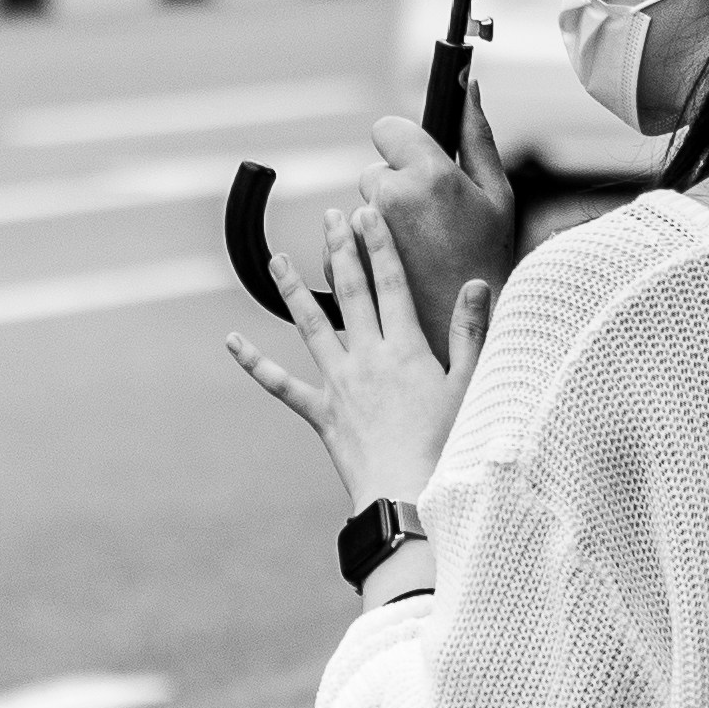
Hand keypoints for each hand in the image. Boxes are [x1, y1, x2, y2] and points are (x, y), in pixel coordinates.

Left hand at [224, 197, 491, 521]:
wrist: (408, 495)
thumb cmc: (448, 445)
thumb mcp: (469, 386)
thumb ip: (470, 332)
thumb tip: (476, 283)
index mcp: (405, 348)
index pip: (390, 282)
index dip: (378, 244)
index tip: (367, 212)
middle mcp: (367, 357)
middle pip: (349, 292)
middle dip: (339, 250)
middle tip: (330, 215)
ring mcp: (339, 384)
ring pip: (310, 325)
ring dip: (292, 289)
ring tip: (277, 258)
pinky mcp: (320, 413)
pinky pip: (280, 384)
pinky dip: (254, 363)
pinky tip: (232, 342)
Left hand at [360, 89, 516, 352]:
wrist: (466, 338)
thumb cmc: (490, 264)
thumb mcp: (498, 198)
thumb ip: (478, 137)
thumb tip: (467, 86)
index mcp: (428, 176)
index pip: (387, 130)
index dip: (403, 146)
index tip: (417, 163)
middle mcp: (388, 200)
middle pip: (375, 173)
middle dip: (396, 191)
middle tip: (430, 223)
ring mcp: (363, 238)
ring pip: (359, 214)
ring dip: (378, 228)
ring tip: (417, 257)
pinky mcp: (344, 270)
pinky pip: (343, 251)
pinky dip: (362, 261)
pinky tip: (395, 278)